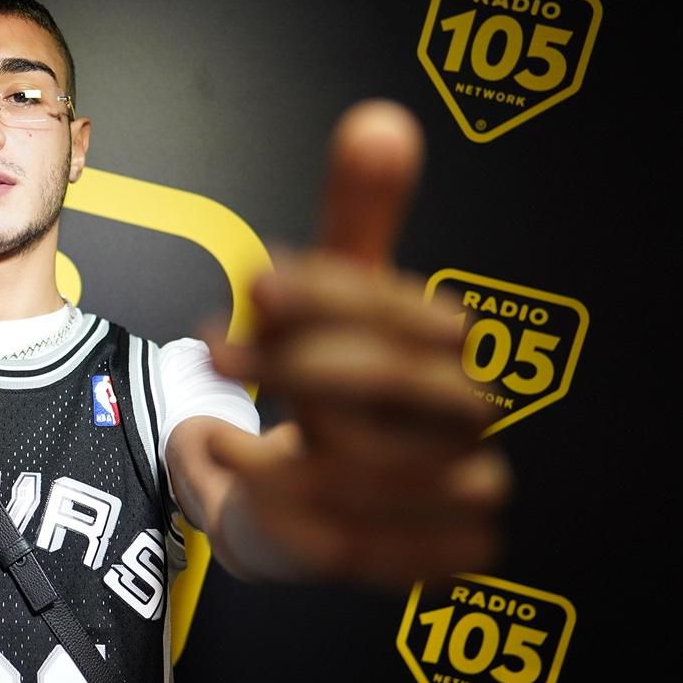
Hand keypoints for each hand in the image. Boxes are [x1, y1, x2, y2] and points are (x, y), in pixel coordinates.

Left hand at [203, 100, 508, 586]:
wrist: (301, 495)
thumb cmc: (323, 388)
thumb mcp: (328, 301)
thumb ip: (355, 219)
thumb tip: (379, 123)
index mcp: (448, 349)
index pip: (409, 313)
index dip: (333, 294)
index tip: (259, 280)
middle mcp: (467, 421)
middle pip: (393, 384)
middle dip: (295, 363)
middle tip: (216, 348)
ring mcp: (460, 494)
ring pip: (362, 466)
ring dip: (270, 444)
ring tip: (219, 428)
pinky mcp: (432, 559)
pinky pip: (347, 541)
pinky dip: (280, 511)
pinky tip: (248, 482)